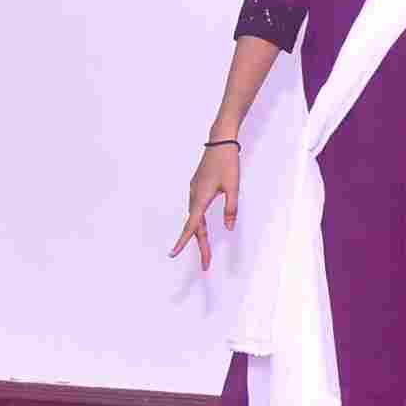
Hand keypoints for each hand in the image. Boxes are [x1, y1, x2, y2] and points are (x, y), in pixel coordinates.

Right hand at [169, 145, 242, 273]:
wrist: (220, 141)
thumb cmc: (227, 162)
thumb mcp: (233, 186)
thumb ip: (231, 208)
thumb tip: (229, 227)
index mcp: (201, 197)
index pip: (191, 225)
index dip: (183, 242)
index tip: (173, 254)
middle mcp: (194, 196)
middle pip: (195, 227)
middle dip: (201, 247)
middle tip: (206, 265)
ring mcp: (195, 191)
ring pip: (196, 219)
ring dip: (200, 236)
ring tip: (207, 252)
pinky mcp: (198, 187)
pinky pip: (197, 210)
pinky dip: (199, 223)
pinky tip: (203, 228)